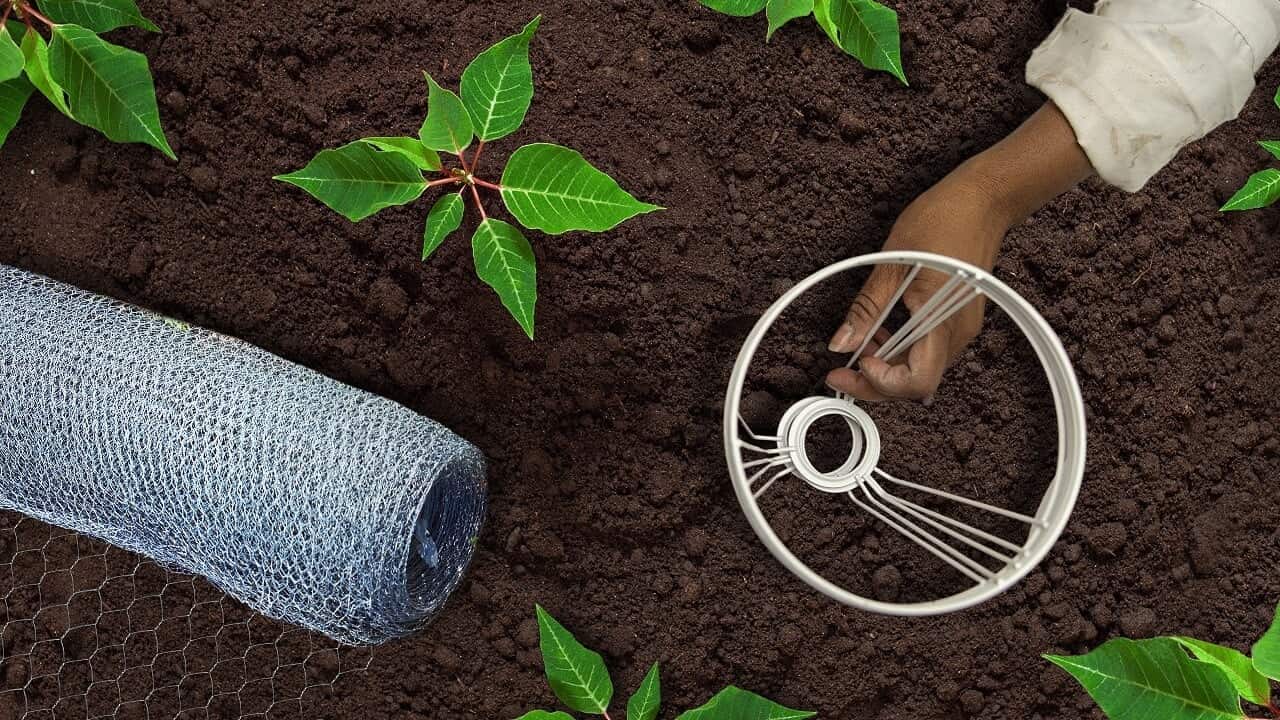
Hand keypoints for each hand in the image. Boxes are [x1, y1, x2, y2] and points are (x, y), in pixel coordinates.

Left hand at [826, 102, 1093, 401]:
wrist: (983, 201)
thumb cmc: (942, 220)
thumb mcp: (892, 262)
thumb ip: (867, 308)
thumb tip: (841, 343)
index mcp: (942, 321)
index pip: (917, 381)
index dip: (883, 383)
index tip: (855, 365)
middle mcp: (957, 333)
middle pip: (916, 383)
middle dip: (875, 382)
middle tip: (840, 371)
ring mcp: (961, 329)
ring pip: (921, 369)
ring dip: (887, 366)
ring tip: (859, 345)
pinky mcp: (958, 322)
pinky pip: (928, 350)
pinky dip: (901, 350)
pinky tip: (881, 332)